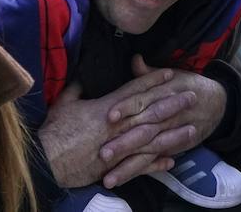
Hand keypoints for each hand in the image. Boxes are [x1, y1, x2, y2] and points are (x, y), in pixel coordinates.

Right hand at [38, 72, 188, 189]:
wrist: (47, 161)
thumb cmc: (54, 132)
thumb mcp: (64, 104)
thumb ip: (76, 89)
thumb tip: (83, 77)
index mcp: (107, 108)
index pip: (135, 91)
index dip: (153, 81)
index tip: (169, 73)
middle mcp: (118, 126)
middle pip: (150, 111)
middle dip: (172, 103)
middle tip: (193, 96)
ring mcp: (119, 147)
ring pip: (151, 138)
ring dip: (173, 134)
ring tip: (193, 128)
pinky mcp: (115, 167)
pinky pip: (140, 165)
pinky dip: (156, 163)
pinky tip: (172, 160)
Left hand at [95, 57, 227, 188]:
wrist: (219, 102)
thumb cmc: (188, 86)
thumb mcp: (173, 75)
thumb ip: (149, 74)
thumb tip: (134, 60)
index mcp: (164, 92)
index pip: (143, 99)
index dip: (127, 106)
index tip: (109, 115)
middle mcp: (168, 114)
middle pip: (144, 129)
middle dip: (124, 143)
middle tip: (103, 154)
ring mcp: (173, 133)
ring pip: (149, 150)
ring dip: (130, 165)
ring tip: (109, 178)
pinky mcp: (177, 146)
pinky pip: (157, 160)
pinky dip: (145, 170)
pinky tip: (128, 179)